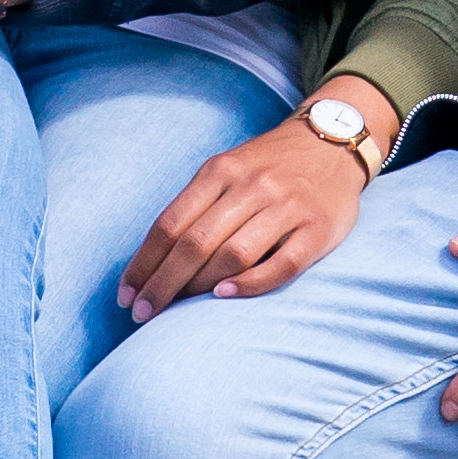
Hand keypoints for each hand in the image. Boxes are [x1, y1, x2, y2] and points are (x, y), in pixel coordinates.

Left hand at [122, 85, 385, 316]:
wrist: (331, 144)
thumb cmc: (267, 167)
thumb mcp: (227, 168)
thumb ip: (195, 207)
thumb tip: (152, 262)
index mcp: (221, 170)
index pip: (171, 223)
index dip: (144, 263)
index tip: (126, 295)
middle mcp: (252, 186)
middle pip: (196, 242)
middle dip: (163, 284)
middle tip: (142, 314)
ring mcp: (287, 207)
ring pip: (234, 254)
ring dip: (199, 287)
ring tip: (176, 313)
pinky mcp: (318, 230)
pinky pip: (282, 264)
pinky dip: (251, 284)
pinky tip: (225, 296)